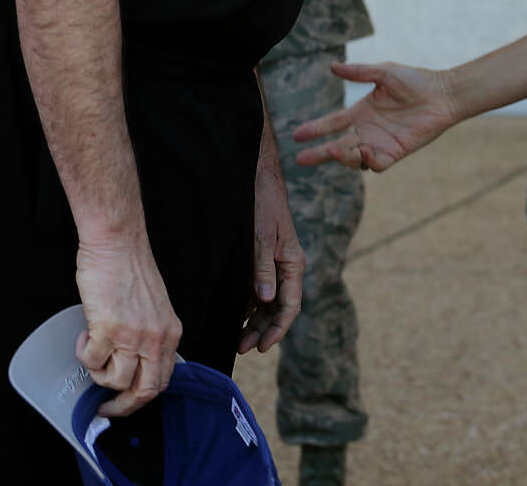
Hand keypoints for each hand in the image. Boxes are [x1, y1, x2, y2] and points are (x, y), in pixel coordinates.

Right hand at [74, 235, 182, 416]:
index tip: (126, 402)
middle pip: (144, 391)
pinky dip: (83, 353)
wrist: (118, 242)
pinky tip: (85, 334)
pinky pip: (90, 361)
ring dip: (98, 374)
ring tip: (94, 351)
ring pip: (115, 381)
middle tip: (105, 407)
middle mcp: (156, 337)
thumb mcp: (155, 308)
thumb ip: (151, 336)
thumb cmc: (132, 269)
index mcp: (170, 332)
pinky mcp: (108, 329)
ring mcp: (132, 335)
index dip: (142, 398)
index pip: (163, 380)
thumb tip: (136, 365)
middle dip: (122, 406)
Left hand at [238, 156, 305, 353]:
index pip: (290, 305)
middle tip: (242, 349)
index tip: (262, 347)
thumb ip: (263, 268)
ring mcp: (274, 264)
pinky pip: (258, 289)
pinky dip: (248, 305)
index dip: (277, 329)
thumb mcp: (260, 236)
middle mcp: (286, 267)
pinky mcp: (262, 260)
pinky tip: (234, 316)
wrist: (257, 177)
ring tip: (237, 339)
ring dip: (255, 322)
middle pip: (279, 309)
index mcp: (292, 263)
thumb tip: (265, 299)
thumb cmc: (262, 203)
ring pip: (268, 302)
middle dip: (263, 331)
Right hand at [292, 61, 454, 171]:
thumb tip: (332, 66)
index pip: (333, 123)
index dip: (316, 129)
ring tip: (336, 149)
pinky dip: (368, 161)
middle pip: (338, 145)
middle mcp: (368, 129)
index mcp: (362, 111)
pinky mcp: (396, 152)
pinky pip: (377, 164)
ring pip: (354, 157)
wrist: (442, 94)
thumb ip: (359, 72)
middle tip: (301, 159)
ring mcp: (381, 142)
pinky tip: (364, 150)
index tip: (297, 134)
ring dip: (343, 156)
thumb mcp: (384, 72)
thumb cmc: (416, 80)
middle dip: (319, 153)